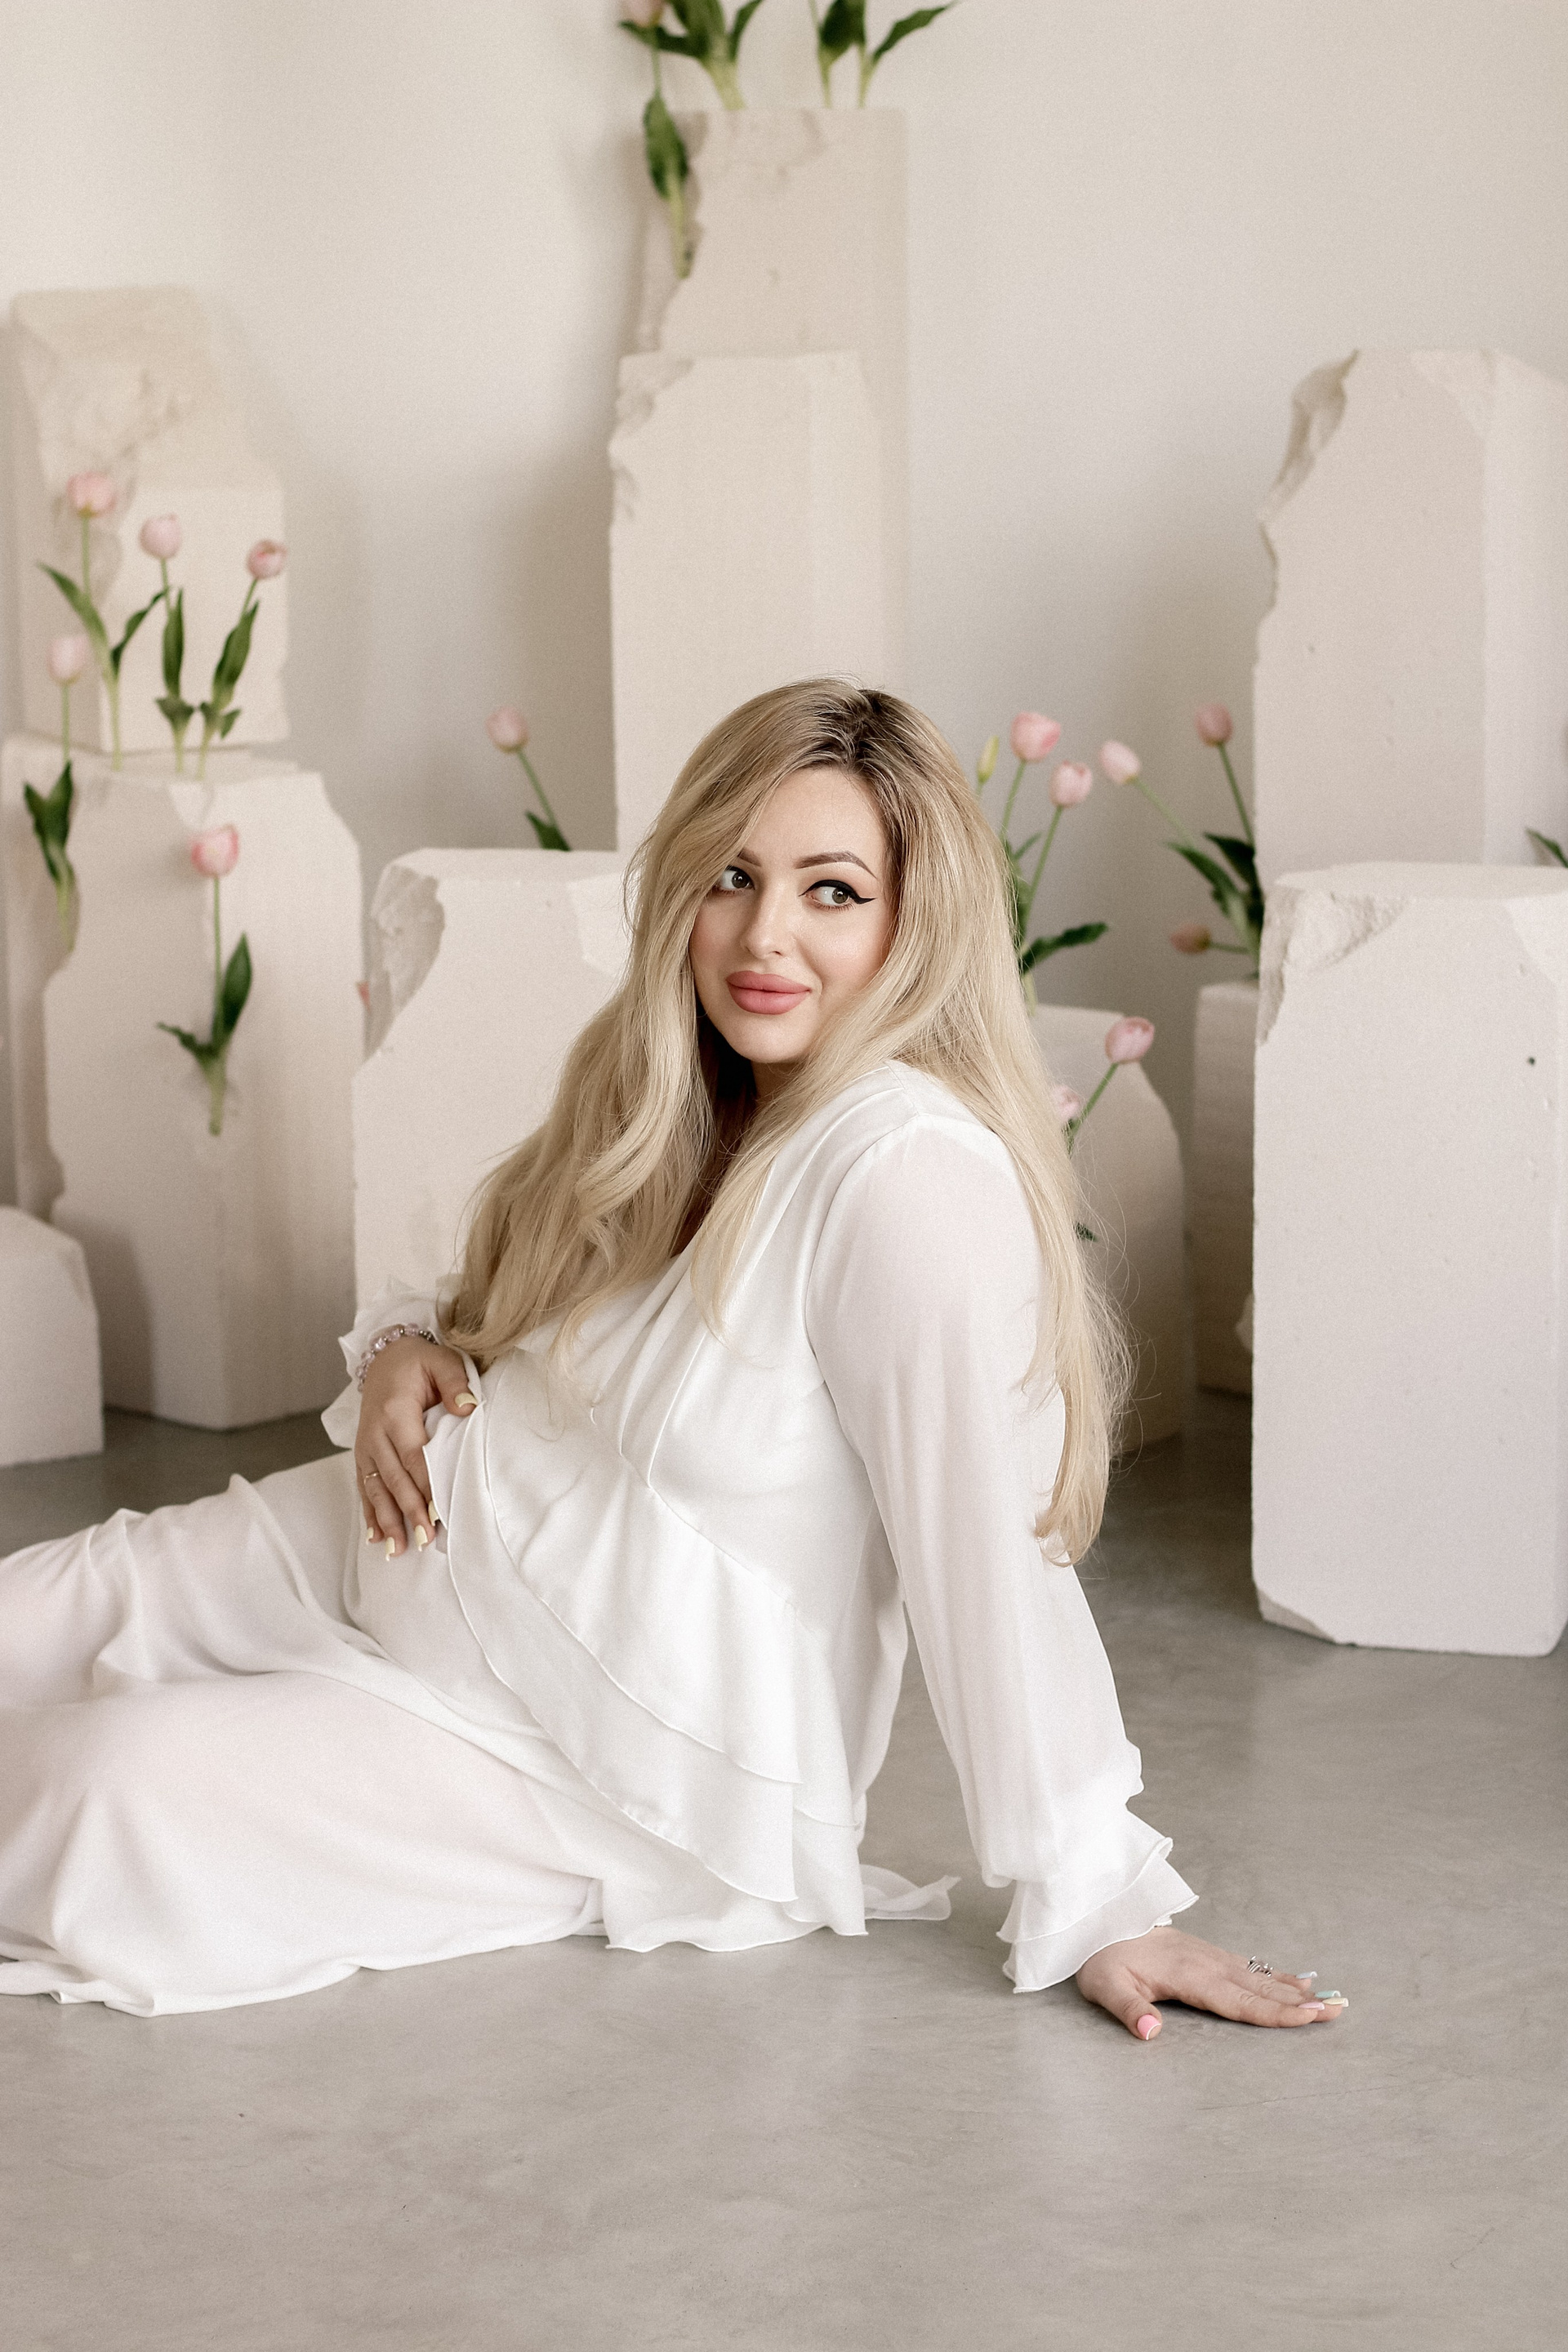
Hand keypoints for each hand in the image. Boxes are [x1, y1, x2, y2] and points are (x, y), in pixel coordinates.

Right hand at [355, 1335, 475, 1555]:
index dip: (426, 1486)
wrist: (385, 1355)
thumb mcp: (442, 1361)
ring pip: (376, 1488)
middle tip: (426, 1539)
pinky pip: (364, 1486)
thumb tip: (468, 1409)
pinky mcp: (363, 1453)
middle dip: (409, 1511)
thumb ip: (456, 1383)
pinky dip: (369, 1513)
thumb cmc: (419, 1362)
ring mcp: (366, 1445)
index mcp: (396, 1411)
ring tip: (399, 1549)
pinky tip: (374, 1537)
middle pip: (394, 1478)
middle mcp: (375, 1432)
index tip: (438, 1512)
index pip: (414, 1455)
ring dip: (387, 1520)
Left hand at [1076, 1926, 1347, 2039]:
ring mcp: (1209, 1956)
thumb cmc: (1101, 1957)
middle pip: (1259, 1989)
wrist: (1097, 1919)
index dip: (1275, 2012)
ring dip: (1294, 1989)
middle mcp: (1207, 1964)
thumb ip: (1128, 2009)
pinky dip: (1275, 1975)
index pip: (1239, 2001)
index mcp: (1189, 1976)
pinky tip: (1293, 1981)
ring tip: (1329, 1998)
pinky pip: (1249, 1967)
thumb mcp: (1104, 1987)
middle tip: (1339, 2009)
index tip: (1309, 2017)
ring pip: (1259, 1977)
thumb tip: (1150, 2032)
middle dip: (1299, 2002)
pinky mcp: (1206, 1954)